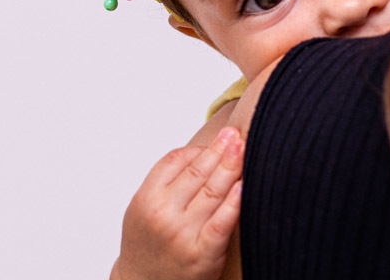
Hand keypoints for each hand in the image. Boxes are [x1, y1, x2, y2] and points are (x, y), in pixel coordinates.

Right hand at [114, 127, 243, 279]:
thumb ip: (167, 180)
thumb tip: (203, 149)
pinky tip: (245, 185)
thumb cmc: (149, 243)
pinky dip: (235, 202)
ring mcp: (182, 234)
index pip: (176, 160)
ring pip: (212, 191)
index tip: (218, 140)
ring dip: (231, 167)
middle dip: (220, 150)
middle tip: (237, 135)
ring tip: (244, 148)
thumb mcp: (144, 208)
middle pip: (197, 172)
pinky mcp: (202, 253)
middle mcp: (163, 214)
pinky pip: (222, 221)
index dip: (200, 148)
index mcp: (146, 199)